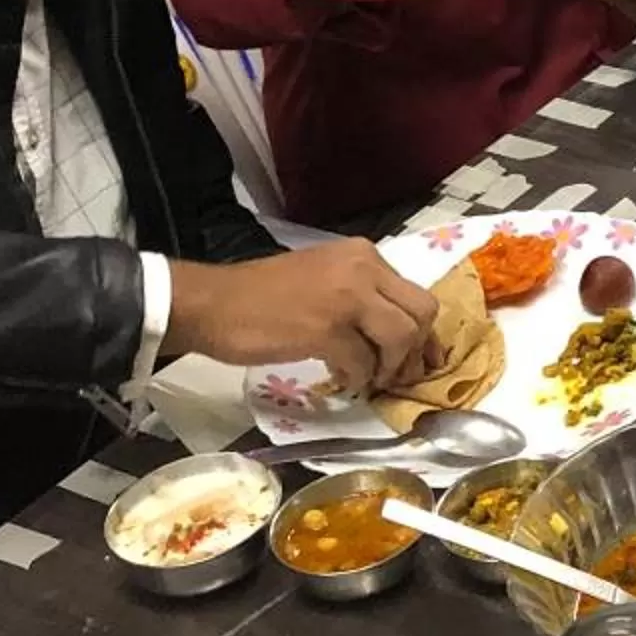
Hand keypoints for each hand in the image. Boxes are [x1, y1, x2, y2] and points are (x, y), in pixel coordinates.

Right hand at [162, 242, 438, 398]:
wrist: (213, 303)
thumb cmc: (263, 295)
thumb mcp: (324, 278)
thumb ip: (362, 296)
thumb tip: (396, 335)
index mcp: (364, 255)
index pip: (417, 294)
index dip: (422, 334)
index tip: (417, 359)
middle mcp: (362, 269)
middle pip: (420, 314)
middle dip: (413, 352)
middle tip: (393, 375)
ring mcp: (346, 298)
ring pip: (400, 339)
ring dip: (387, 368)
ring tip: (365, 380)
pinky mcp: (326, 330)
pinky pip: (363, 364)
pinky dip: (356, 379)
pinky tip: (338, 380)